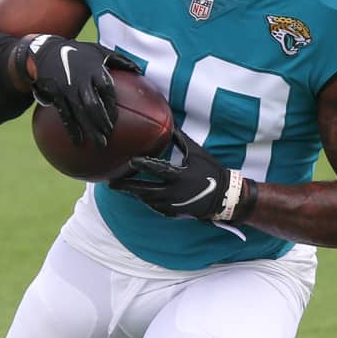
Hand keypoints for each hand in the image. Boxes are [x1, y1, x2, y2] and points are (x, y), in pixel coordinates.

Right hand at [24, 34, 139, 146]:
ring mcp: (67, 89)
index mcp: (94, 69)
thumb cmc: (78, 53)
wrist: (46, 51)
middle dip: (102, 122)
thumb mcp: (99, 51)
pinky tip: (78, 141)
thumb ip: (119, 60)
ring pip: (79, 113)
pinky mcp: (56, 95)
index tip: (116, 120)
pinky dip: (71, 129)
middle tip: (109, 135)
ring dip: (89, 129)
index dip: (111, 105)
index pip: (106, 89)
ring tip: (99, 143)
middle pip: (93, 104)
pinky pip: (65, 114)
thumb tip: (138, 70)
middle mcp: (80, 80)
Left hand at [109, 129, 254, 221]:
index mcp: (180, 175)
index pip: (157, 169)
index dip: (143, 165)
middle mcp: (174, 192)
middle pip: (144, 190)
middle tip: (111, 183)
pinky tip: (140, 196)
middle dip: (127, 187)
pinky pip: (156, 208)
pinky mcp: (174, 213)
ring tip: (122, 188)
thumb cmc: (210, 171)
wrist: (225, 196)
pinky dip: (147, 201)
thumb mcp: (196, 153)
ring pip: (148, 200)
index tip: (130, 161)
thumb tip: (168, 124)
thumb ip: (180, 140)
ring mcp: (173, 205)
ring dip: (135, 194)